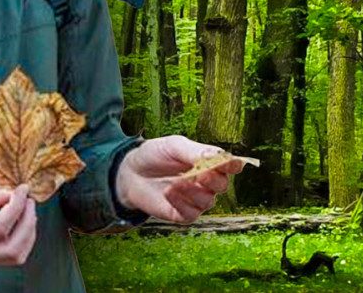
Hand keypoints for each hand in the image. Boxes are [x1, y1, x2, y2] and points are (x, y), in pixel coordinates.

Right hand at [0, 178, 36, 264]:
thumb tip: (15, 194)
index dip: (16, 207)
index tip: (22, 188)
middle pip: (12, 248)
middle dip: (27, 222)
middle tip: (27, 198)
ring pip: (16, 255)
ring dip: (28, 231)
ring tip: (26, 207)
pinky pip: (12, 254)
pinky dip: (23, 238)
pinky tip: (22, 219)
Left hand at [114, 136, 245, 223]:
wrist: (130, 172)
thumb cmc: (155, 155)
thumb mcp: (174, 146)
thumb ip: (196, 152)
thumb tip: (220, 156)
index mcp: (210, 163)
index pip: (230, 166)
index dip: (232, 165)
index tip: (228, 163)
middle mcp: (207, 183)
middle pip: (222, 185)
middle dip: (213, 180)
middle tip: (201, 173)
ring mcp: (196, 200)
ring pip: (208, 201)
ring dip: (192, 192)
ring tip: (174, 182)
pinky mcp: (183, 214)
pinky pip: (191, 214)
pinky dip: (181, 203)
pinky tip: (168, 193)